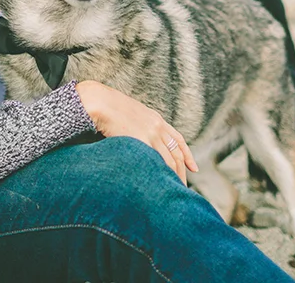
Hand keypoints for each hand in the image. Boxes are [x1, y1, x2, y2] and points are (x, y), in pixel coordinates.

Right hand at [75, 80, 198, 184]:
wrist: (101, 102)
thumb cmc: (110, 108)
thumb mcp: (132, 113)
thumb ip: (141, 125)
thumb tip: (139, 137)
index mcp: (157, 120)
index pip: (178, 140)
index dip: (187, 155)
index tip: (193, 168)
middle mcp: (157, 128)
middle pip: (176, 154)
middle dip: (181, 173)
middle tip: (183, 189)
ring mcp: (150, 135)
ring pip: (168, 161)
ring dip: (172, 177)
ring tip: (172, 192)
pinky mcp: (140, 142)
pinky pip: (153, 162)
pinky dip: (158, 174)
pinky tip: (158, 184)